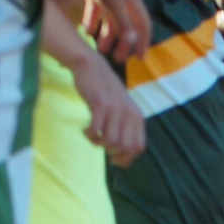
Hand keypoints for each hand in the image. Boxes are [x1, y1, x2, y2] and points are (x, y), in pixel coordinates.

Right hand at [70, 49, 145, 165]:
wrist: (93, 67)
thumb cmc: (106, 92)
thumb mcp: (123, 108)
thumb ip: (126, 127)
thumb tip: (123, 157)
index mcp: (137, 117)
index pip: (138, 147)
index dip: (126, 157)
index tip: (113, 157)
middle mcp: (129, 114)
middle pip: (124, 148)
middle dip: (111, 153)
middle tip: (101, 145)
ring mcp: (115, 109)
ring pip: (110, 142)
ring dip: (98, 144)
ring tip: (92, 136)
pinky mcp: (99, 105)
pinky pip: (95, 131)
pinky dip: (88, 135)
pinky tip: (85, 130)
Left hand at [83, 0, 151, 62]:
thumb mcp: (115, 4)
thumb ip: (123, 22)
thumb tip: (131, 41)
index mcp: (133, 5)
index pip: (143, 26)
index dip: (142, 43)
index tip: (139, 59)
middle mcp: (123, 2)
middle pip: (126, 26)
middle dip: (122, 43)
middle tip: (117, 59)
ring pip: (109, 21)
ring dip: (106, 36)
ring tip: (100, 49)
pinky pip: (95, 11)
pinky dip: (92, 21)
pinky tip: (87, 32)